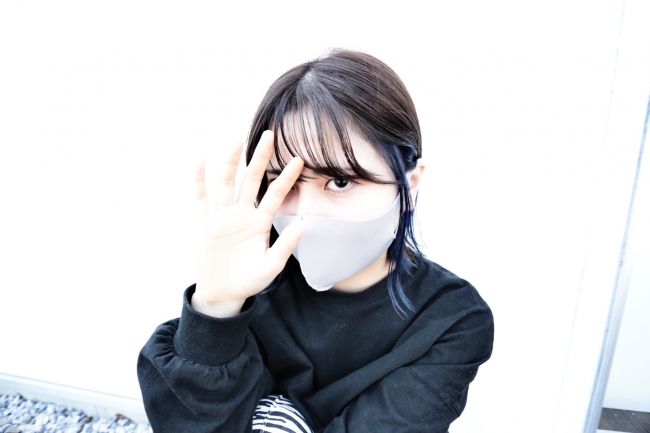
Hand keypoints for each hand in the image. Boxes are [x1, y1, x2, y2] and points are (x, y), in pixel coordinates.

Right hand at [192, 130, 305, 316]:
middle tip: (269, 134)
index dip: (286, 178)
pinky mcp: (204, 225)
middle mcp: (241, 214)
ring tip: (235, 140)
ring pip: (226, 184)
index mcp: (260, 222)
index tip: (299, 160)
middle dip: (260, 158)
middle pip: (251, 180)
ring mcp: (222, 217)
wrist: (224, 293)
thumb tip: (304, 224)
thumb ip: (286, 246)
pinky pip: (199, 200)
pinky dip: (197, 182)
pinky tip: (198, 162)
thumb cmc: (250, 280)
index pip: (275, 194)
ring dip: (230, 163)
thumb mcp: (271, 266)